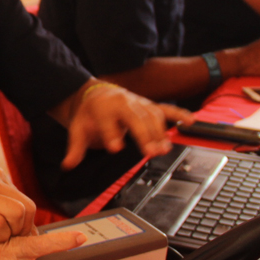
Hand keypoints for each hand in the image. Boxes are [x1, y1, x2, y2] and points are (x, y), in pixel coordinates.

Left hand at [61, 83, 190, 169]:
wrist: (95, 94)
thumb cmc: (88, 114)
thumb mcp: (77, 129)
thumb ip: (75, 148)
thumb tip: (68, 165)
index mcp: (102, 108)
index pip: (107, 122)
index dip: (111, 134)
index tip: (115, 148)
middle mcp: (122, 103)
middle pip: (135, 118)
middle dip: (143, 135)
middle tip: (150, 153)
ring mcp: (137, 102)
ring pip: (152, 115)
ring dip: (160, 132)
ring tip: (164, 149)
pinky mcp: (148, 105)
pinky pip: (165, 108)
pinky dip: (179, 114)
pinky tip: (190, 122)